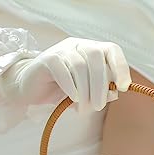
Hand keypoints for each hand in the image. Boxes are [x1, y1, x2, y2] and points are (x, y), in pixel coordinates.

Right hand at [0, 37, 131, 111]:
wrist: (30, 89)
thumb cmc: (60, 90)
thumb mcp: (85, 93)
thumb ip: (100, 92)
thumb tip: (115, 93)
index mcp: (90, 50)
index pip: (111, 50)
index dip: (120, 67)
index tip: (122, 87)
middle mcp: (77, 45)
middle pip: (96, 57)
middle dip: (100, 86)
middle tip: (97, 107)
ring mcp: (61, 51)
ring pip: (80, 66)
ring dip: (86, 91)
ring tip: (83, 109)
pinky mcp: (47, 60)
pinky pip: (64, 71)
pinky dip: (71, 87)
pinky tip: (72, 99)